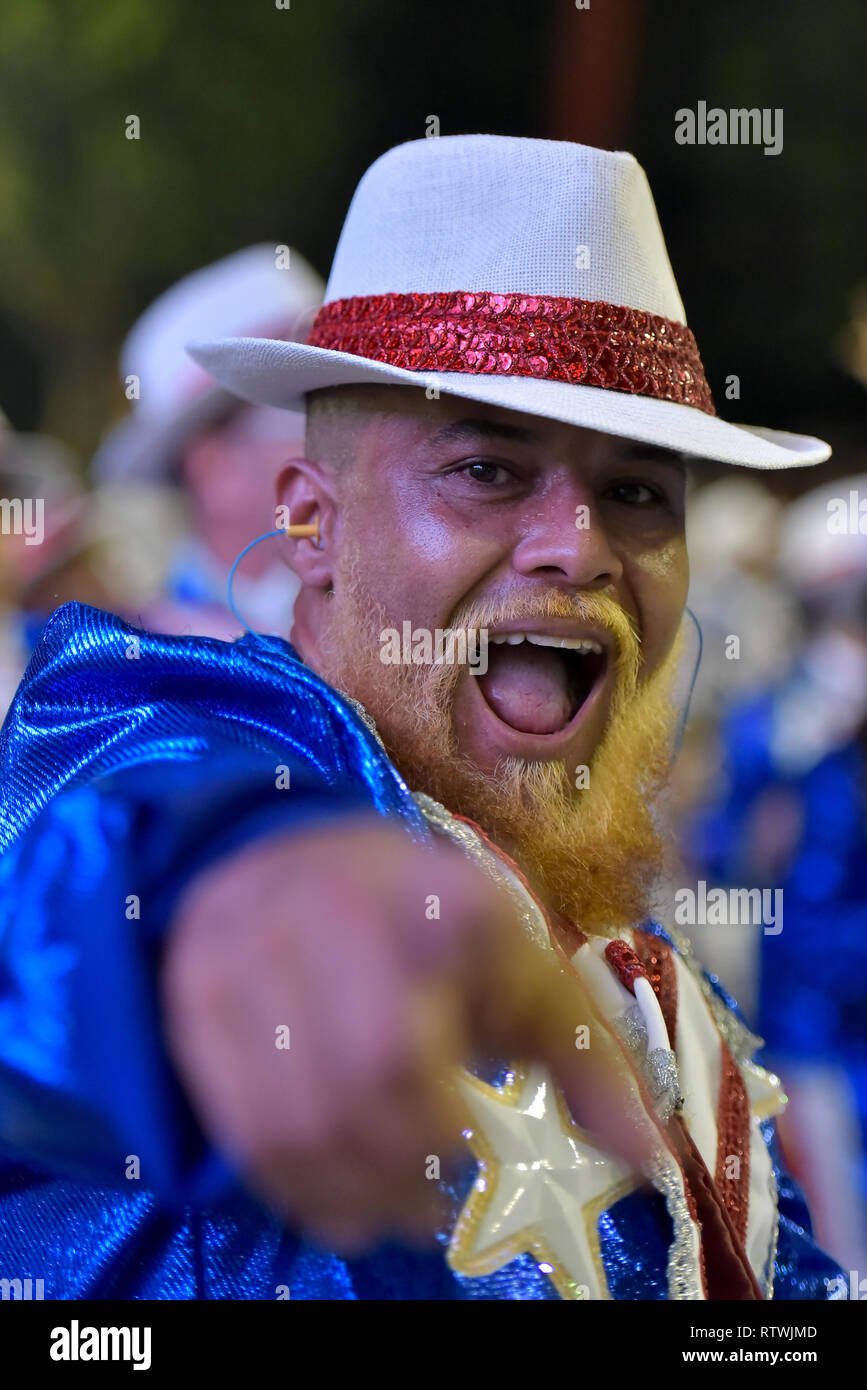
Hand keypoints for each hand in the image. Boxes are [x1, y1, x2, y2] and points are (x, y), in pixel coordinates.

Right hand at [162, 814, 643, 1251]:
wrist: (296, 848)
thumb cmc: (430, 914)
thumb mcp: (521, 962)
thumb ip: (586, 1058)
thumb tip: (649, 1158)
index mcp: (420, 900)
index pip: (408, 1048)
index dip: (434, 1131)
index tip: (470, 1151)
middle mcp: (316, 917)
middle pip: (349, 1090)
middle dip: (398, 1170)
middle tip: (433, 1199)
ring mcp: (241, 954)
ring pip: (286, 1120)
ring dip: (345, 1188)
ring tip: (391, 1204)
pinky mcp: (192, 996)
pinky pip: (235, 1122)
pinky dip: (288, 1183)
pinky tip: (334, 1195)